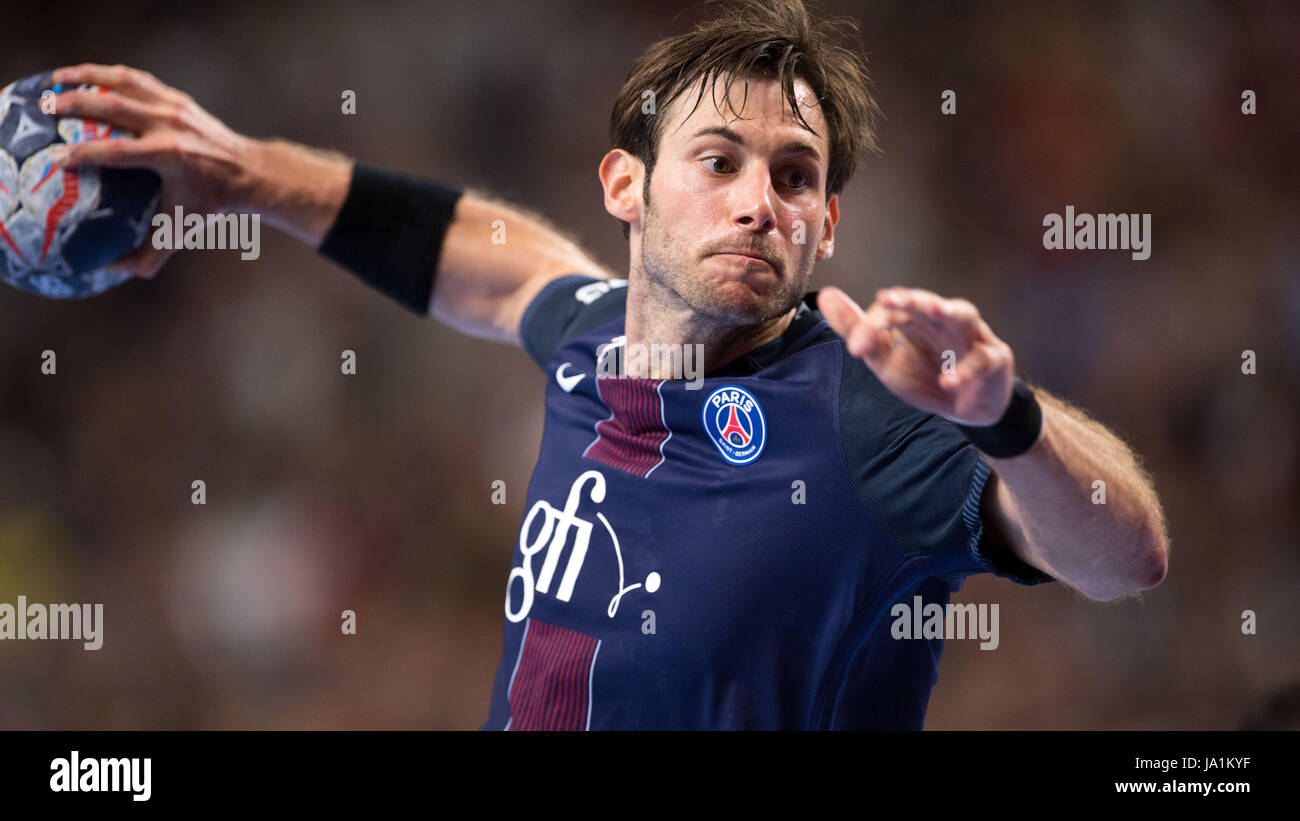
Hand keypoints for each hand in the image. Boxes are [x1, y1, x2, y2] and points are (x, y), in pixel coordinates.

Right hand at [48, 63, 255, 277]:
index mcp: (170, 155)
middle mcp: (171, 126)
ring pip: (123, 83)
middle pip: (113, 107)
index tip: (57, 159)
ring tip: (54, 80)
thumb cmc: (211, 205)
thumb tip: (111, 270)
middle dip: (74, 104)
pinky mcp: (177, 98)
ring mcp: (174, 107)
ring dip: (85, 76)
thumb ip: (148, 256)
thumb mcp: (180, 231)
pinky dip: (107, 75)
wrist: (250, 173)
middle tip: (43, 108)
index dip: (84, 154)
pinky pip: (136, 80)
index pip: (117, 151)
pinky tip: (83, 77)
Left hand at [818, 285, 1014, 425]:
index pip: (891, 312)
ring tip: (934, 310)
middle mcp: (942, 319)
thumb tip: (824, 295)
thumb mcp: (884, 357)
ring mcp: (971, 335)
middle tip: (888, 299)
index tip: (855, 348)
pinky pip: (982, 359)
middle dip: (909, 300)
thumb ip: (856, 329)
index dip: (872, 326)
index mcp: (914, 318)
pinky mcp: (994, 358)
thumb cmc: (923, 374)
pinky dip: (965, 370)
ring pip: (962, 314)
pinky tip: (948, 381)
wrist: (966, 407)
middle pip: (925, 303)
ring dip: (948, 311)